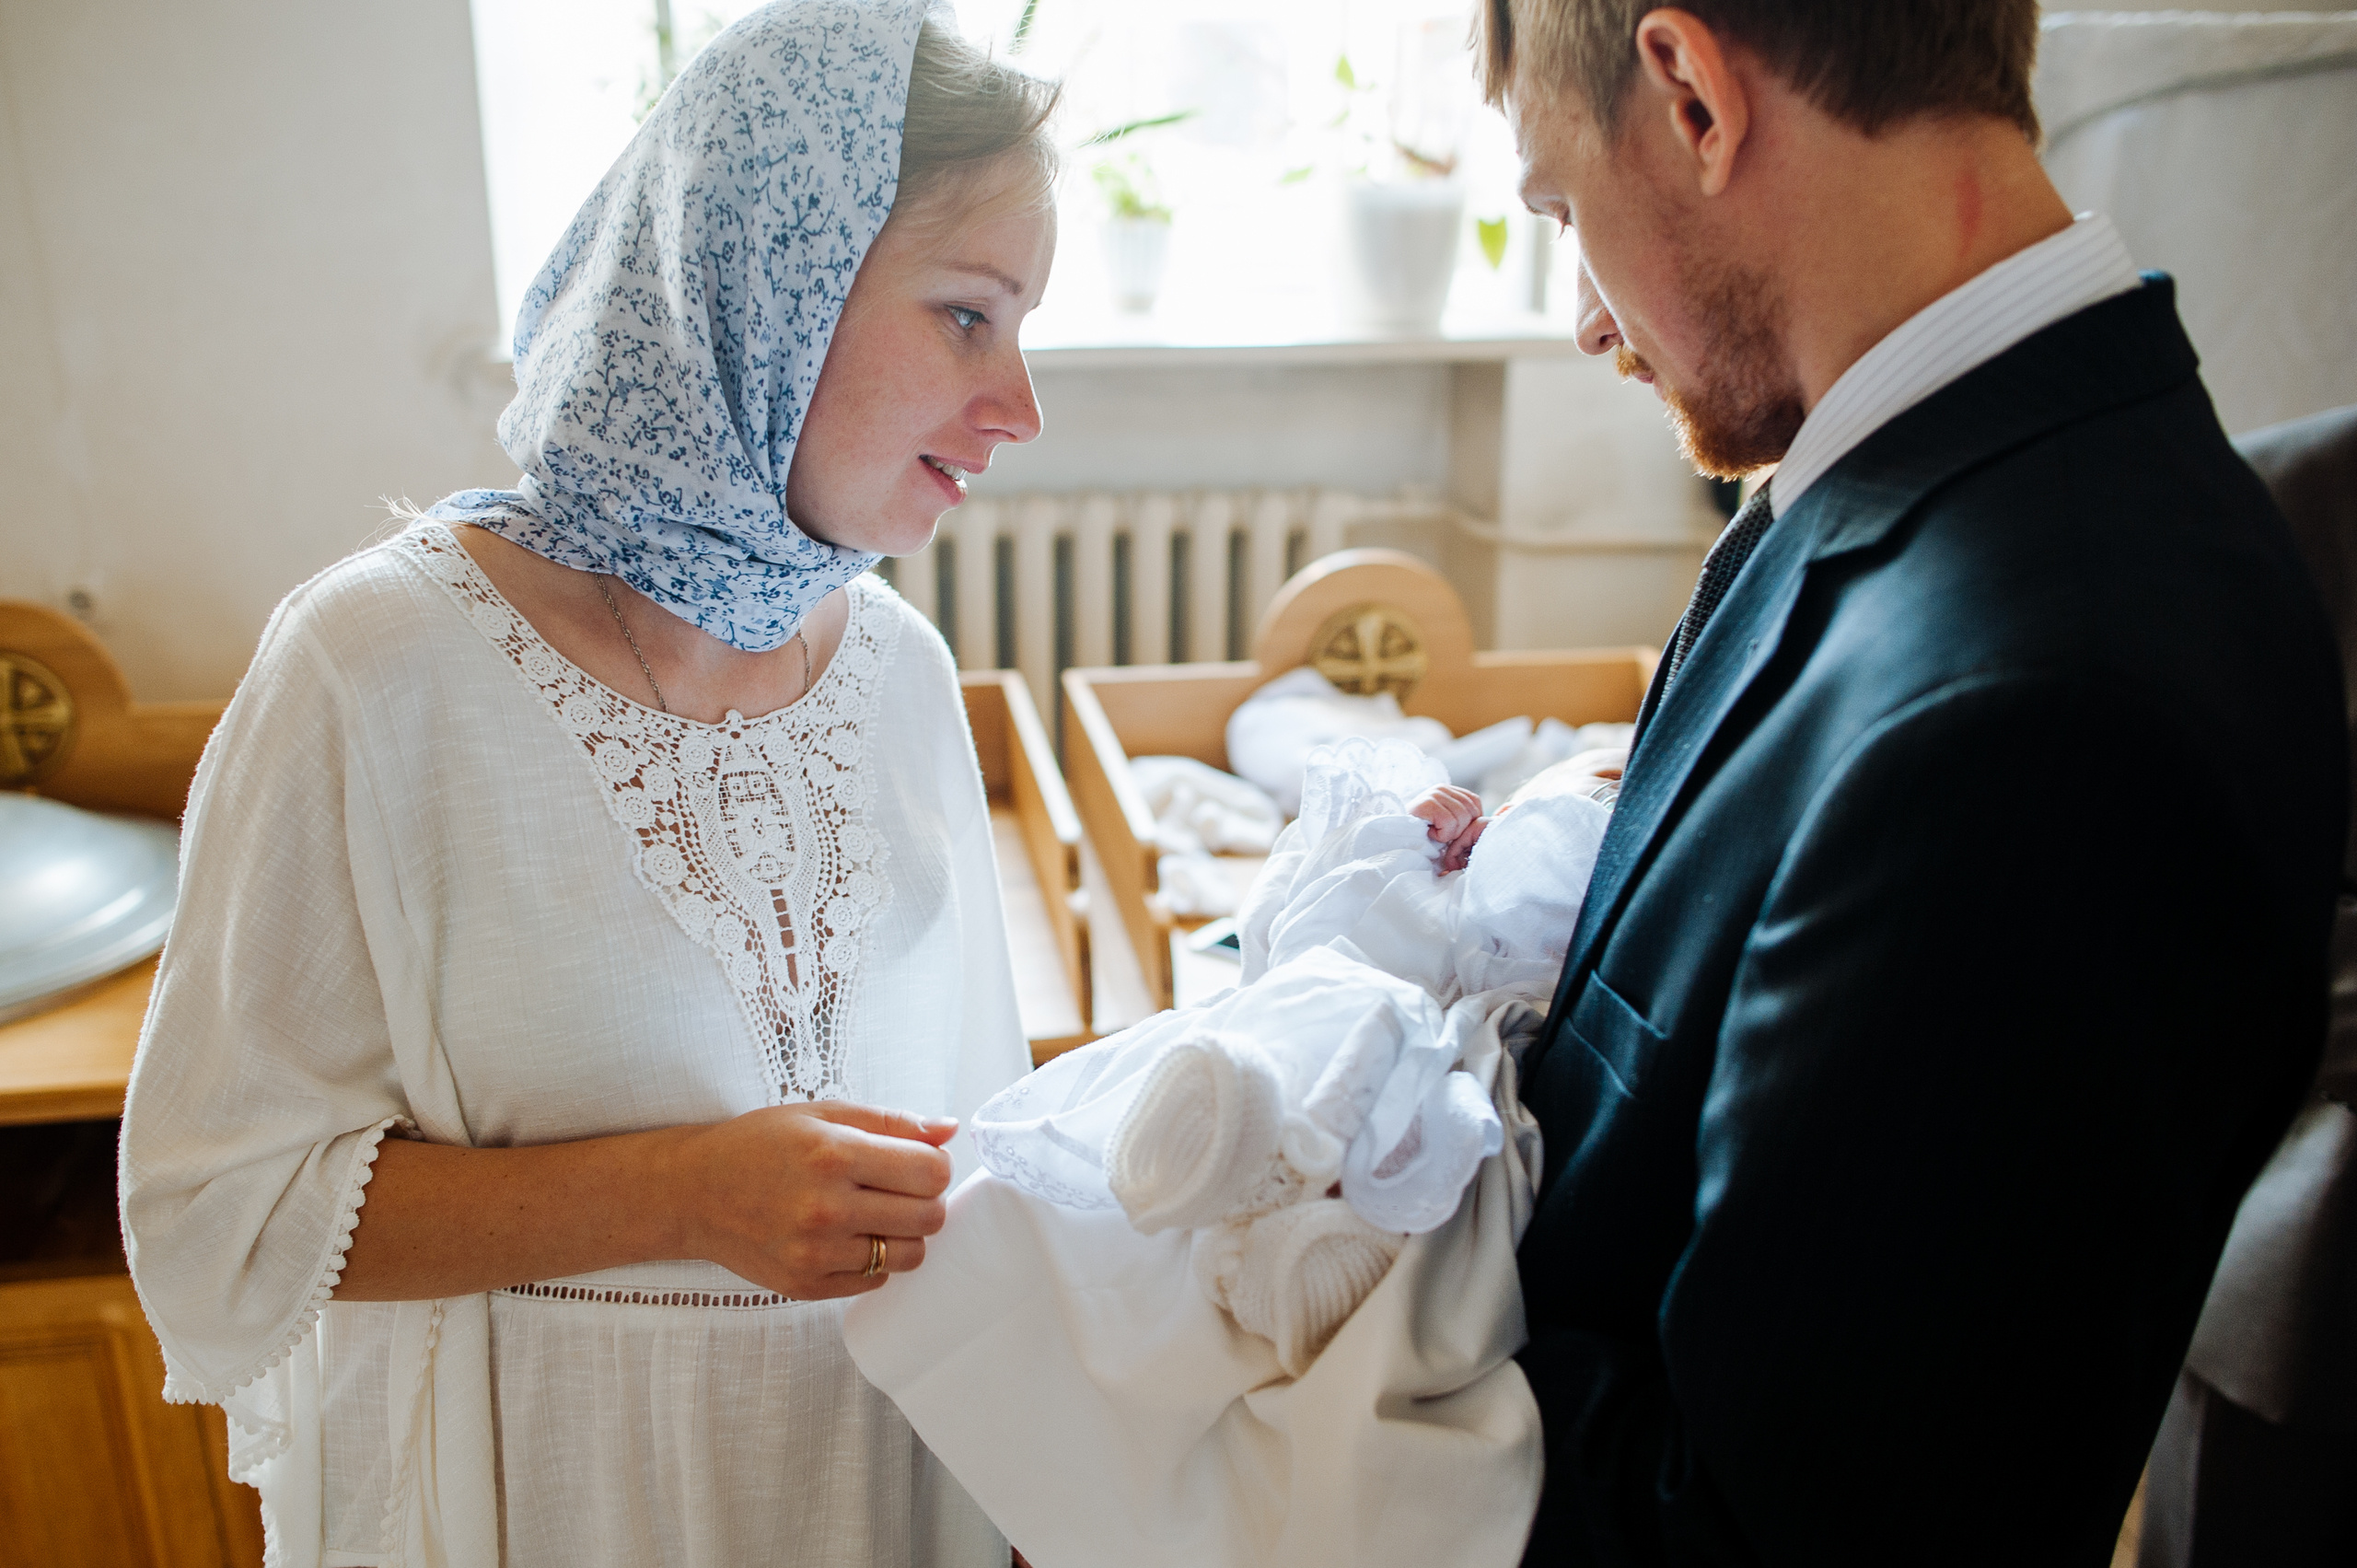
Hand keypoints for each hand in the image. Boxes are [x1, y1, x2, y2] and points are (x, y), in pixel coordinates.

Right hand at [667, 1101, 957, 1300]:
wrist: (693, 1192)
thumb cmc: (759, 1145)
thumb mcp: (822, 1113)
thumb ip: (892, 1121)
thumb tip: (950, 1129)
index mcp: (833, 1154)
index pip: (931, 1172)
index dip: (935, 1165)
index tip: (917, 1162)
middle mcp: (826, 1208)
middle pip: (929, 1217)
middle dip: (925, 1199)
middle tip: (898, 1187)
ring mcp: (815, 1254)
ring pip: (911, 1255)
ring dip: (905, 1234)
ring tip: (876, 1213)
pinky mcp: (806, 1286)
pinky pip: (876, 1279)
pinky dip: (874, 1259)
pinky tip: (848, 1236)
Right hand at [1410, 784, 1488, 873]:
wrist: (1397, 839)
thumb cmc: (1425, 835)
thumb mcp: (1448, 823)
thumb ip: (1465, 817)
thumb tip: (1492, 820)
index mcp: (1450, 790)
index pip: (1475, 803)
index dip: (1469, 822)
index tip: (1452, 831)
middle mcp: (1442, 788)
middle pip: (1470, 812)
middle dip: (1459, 830)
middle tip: (1442, 834)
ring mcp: (1434, 793)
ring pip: (1461, 819)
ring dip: (1449, 834)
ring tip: (1435, 833)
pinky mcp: (1426, 803)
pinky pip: (1448, 822)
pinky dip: (1441, 835)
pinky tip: (1430, 833)